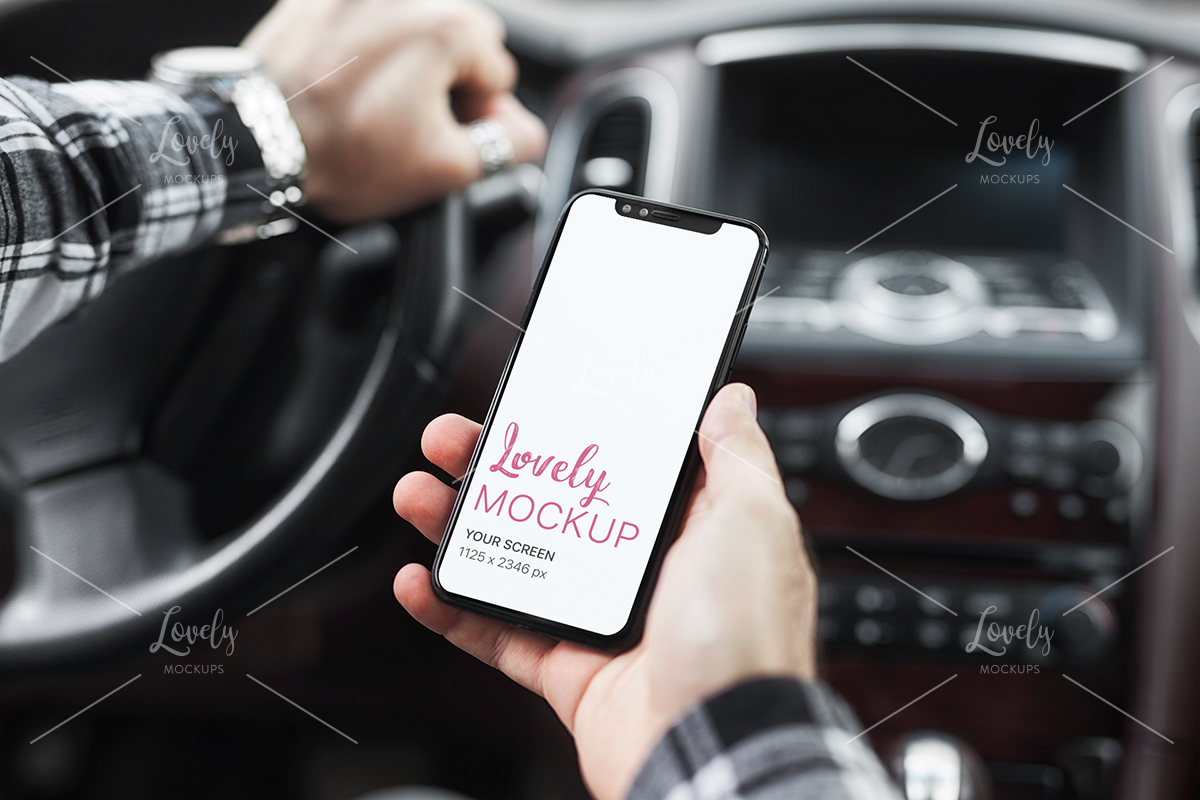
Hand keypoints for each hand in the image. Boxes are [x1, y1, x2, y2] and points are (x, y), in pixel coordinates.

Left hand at [242, 0, 545, 221]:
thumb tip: (522, 130)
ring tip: (377, 100)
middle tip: (414, 119)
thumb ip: (507, 145)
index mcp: (449, 31)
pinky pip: (367, 14)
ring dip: (410, 57)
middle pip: (461, 35)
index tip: (444, 135)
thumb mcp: (446, 170)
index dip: (479, 114)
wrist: (257, 141)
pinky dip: (368, 45)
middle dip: (448, 76)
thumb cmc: (344, 153)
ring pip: (415, 21)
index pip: (498, 73)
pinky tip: (348, 81)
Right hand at [392, 384, 817, 799]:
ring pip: (516, 563)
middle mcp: (645, 572)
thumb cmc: (745, 637)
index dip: (572, 433)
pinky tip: (419, 580)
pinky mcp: (568, 672)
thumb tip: (733, 399)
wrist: (716, 745)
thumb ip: (736, 454)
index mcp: (689, 528)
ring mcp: (602, 622)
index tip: (531, 405)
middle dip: (497, 468)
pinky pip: (497, 634)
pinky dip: (451, 610)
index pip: (618, 465)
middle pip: (553, 506)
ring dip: (460, 527)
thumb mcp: (753, 519)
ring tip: (418, 494)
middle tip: (453, 442)